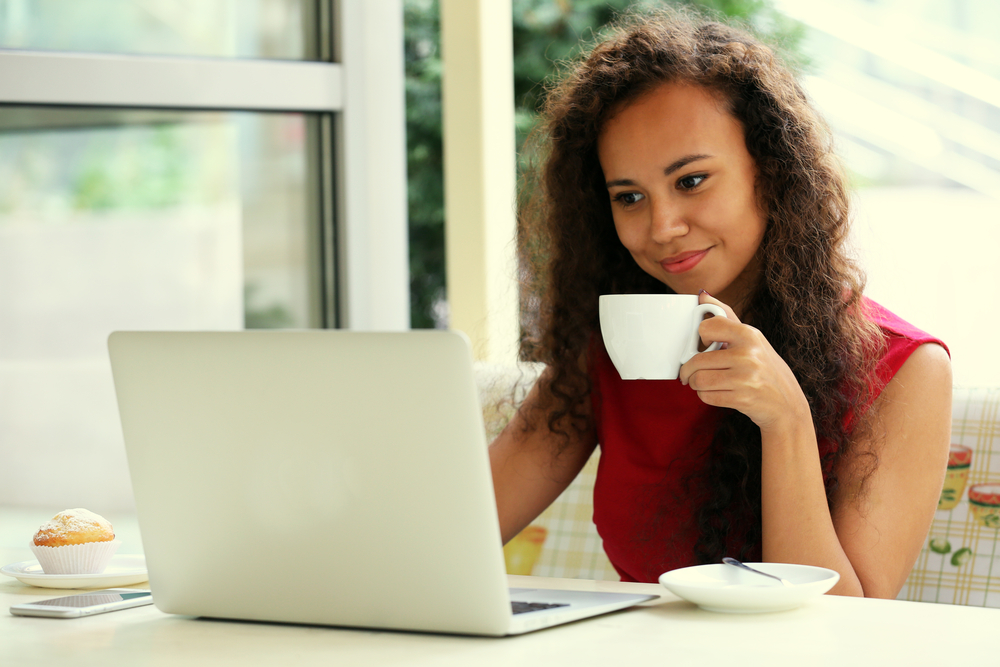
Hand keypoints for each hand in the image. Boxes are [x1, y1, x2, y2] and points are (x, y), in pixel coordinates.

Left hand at [677, 293, 810, 432]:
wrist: (787, 404)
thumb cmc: (765, 368)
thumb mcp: (752, 339)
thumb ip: (726, 316)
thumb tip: (703, 295)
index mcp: (749, 335)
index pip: (707, 327)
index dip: (700, 337)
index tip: (703, 344)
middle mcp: (748, 355)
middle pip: (697, 360)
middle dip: (688, 369)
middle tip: (689, 372)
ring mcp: (746, 378)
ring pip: (698, 380)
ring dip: (695, 384)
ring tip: (703, 382)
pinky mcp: (742, 399)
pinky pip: (706, 396)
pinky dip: (705, 396)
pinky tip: (716, 392)